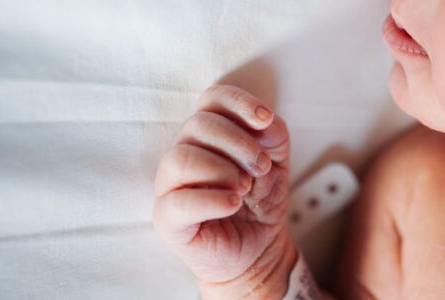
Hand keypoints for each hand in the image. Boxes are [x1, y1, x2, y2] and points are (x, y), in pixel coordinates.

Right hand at [153, 85, 294, 296]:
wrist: (258, 249)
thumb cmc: (259, 200)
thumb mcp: (277, 160)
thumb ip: (273, 134)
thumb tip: (261, 123)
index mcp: (206, 134)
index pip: (211, 99)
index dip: (238, 102)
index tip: (265, 119)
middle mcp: (183, 153)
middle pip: (198, 124)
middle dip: (239, 143)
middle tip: (261, 168)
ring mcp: (170, 185)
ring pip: (181, 158)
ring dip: (222, 170)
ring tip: (244, 189)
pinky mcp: (167, 218)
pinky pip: (179, 201)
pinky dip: (213, 200)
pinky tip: (233, 204)